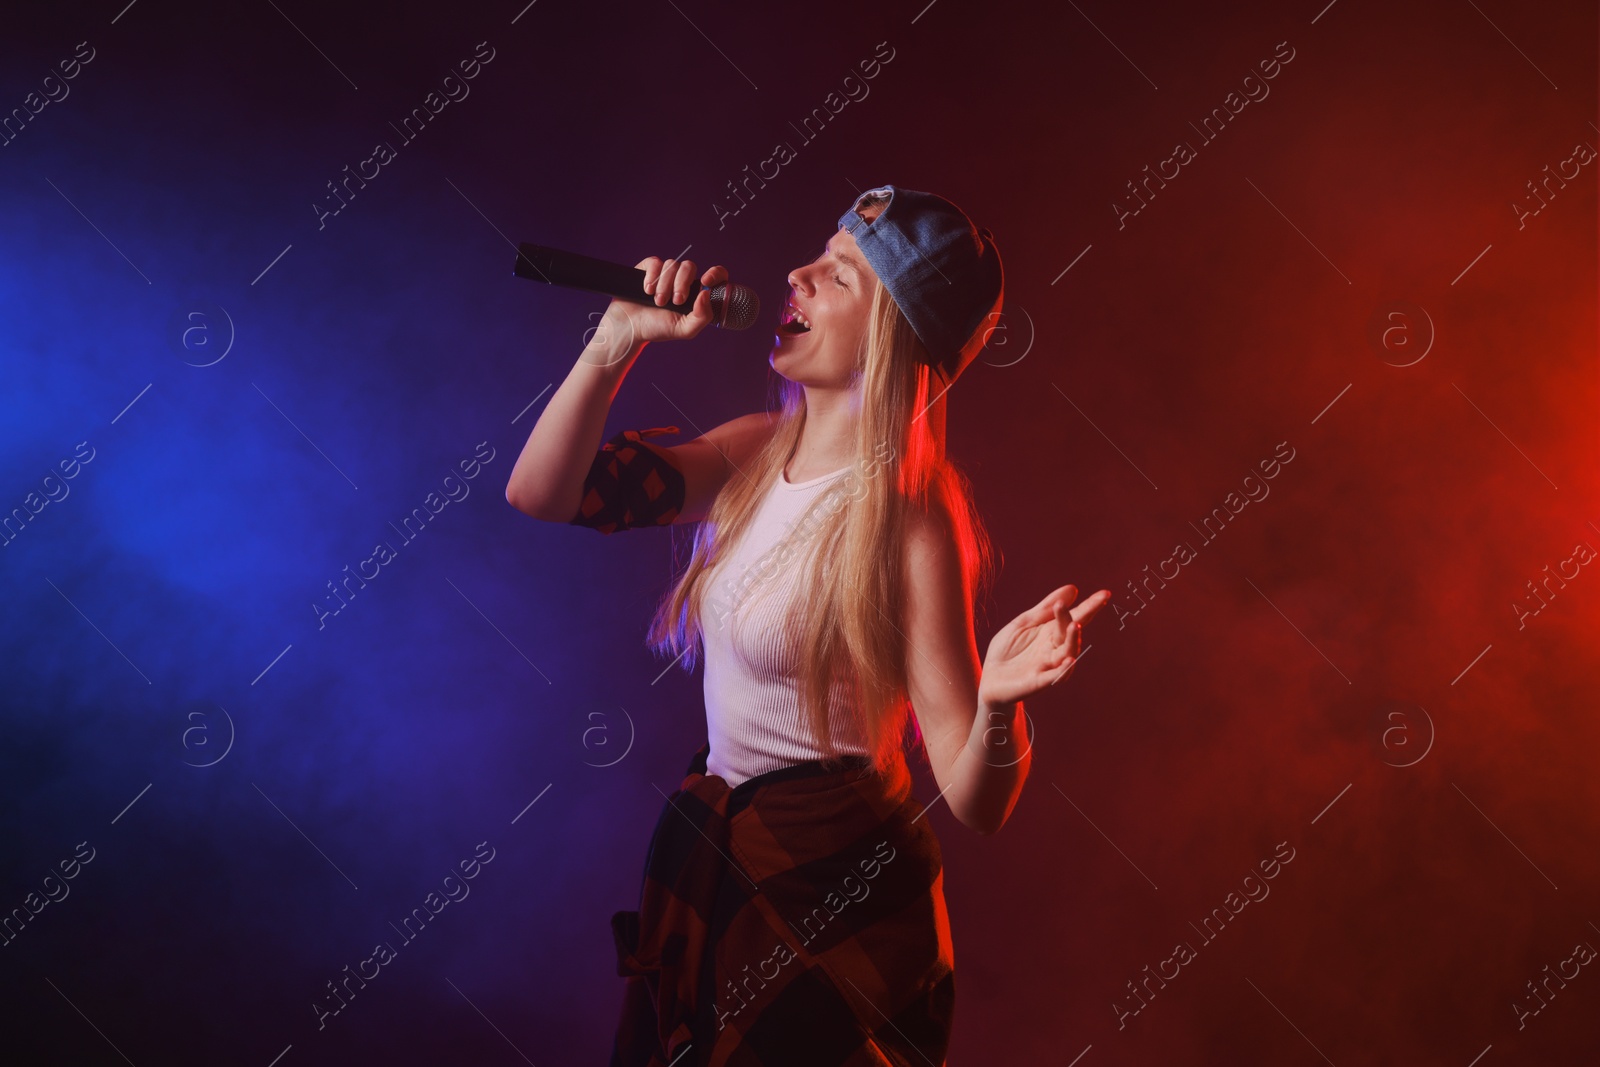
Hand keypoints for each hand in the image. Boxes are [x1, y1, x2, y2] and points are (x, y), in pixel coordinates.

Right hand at [595, 256, 728, 346]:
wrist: (629, 328)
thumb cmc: (658, 329)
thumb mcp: (685, 329)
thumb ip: (702, 316)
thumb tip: (706, 292)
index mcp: (695, 293)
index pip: (715, 274)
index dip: (715, 273)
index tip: (706, 281)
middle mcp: (681, 281)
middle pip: (689, 266)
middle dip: (682, 284)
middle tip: (675, 301)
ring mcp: (664, 273)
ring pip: (671, 264)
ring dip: (664, 285)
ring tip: (657, 302)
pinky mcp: (648, 269)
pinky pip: (655, 262)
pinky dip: (652, 276)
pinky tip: (647, 290)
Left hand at [978, 584, 1110, 705]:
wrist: (989, 679)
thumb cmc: (1008, 650)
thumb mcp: (1024, 623)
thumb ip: (1046, 607)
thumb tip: (1073, 588)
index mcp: (1051, 632)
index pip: (1074, 617)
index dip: (1090, 606)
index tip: (1105, 594)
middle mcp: (1055, 649)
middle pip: (1071, 632)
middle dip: (1080, 619)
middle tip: (1082, 605)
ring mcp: (1049, 666)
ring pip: (1067, 653)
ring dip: (1072, 640)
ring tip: (1074, 625)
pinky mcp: (1039, 682)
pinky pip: (1054, 677)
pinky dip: (1063, 670)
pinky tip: (1069, 660)